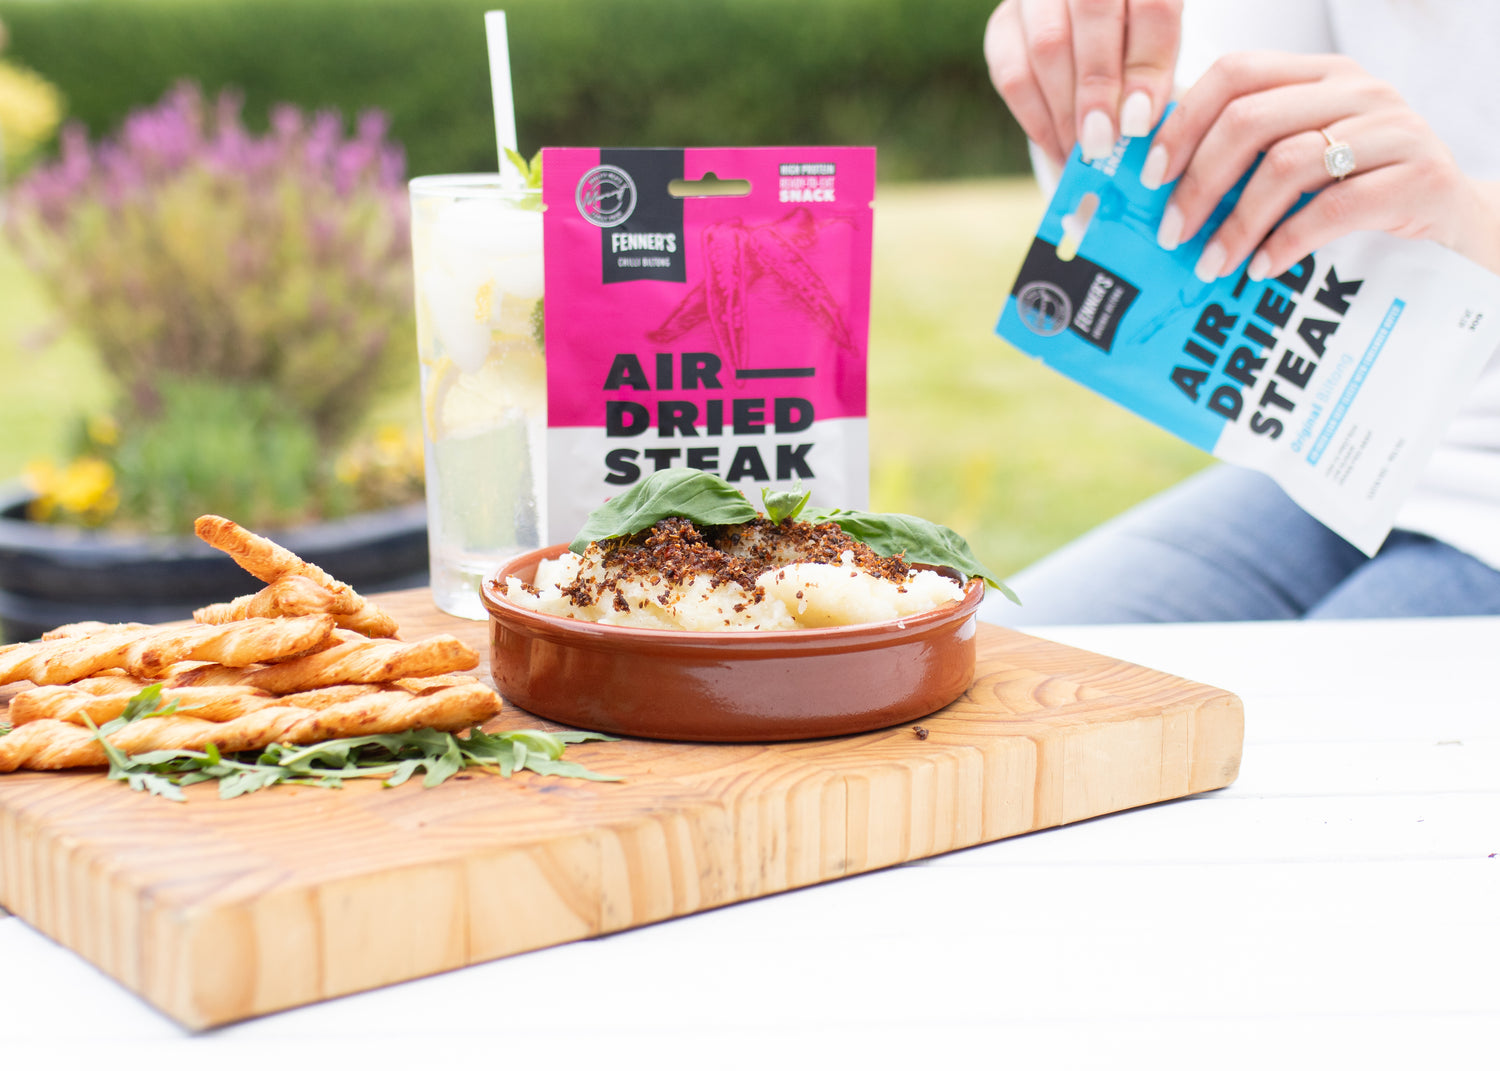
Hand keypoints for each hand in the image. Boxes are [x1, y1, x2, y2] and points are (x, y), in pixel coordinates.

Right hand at [984, 0, 1182, 169]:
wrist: (1083, 38)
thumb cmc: (1134, 51)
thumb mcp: (1154, 55)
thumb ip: (1150, 81)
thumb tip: (1136, 133)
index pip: (1151, 8)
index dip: (1146, 66)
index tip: (1139, 123)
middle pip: (1094, 15)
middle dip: (1098, 88)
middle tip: (1102, 144)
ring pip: (1047, 45)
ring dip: (1066, 110)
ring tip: (1082, 153)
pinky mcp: (1003, 25)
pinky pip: (1013, 75)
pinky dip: (1038, 120)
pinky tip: (1059, 149)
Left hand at [1144, 51, 1499, 279]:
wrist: (1456, 222)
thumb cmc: (1361, 191)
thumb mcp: (1305, 158)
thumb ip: (1249, 152)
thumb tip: (1158, 179)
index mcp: (1318, 75)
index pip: (1234, 73)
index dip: (1182, 123)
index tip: (1149, 177)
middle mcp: (1357, 90)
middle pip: (1250, 119)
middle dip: (1198, 182)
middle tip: (1171, 233)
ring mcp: (1392, 130)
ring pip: (1286, 164)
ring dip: (1236, 223)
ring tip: (1211, 264)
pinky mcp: (1418, 178)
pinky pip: (1333, 208)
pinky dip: (1286, 242)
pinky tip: (1261, 267)